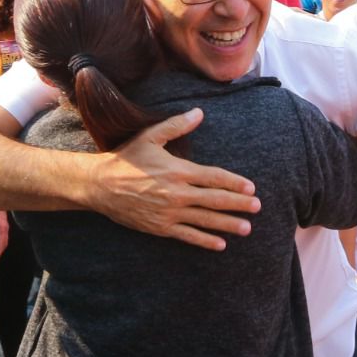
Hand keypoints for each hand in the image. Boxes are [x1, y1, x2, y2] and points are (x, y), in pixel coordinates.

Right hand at [84, 109, 260, 250]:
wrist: (98, 185)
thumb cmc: (127, 158)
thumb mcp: (150, 137)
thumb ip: (177, 126)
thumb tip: (199, 112)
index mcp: (178, 171)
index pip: (214, 178)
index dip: (234, 183)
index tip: (251, 188)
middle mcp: (177, 193)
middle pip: (215, 200)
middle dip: (238, 204)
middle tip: (257, 207)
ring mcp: (169, 212)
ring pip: (205, 220)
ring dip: (227, 224)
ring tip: (246, 228)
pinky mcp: (159, 227)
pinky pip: (187, 235)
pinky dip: (204, 240)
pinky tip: (220, 244)